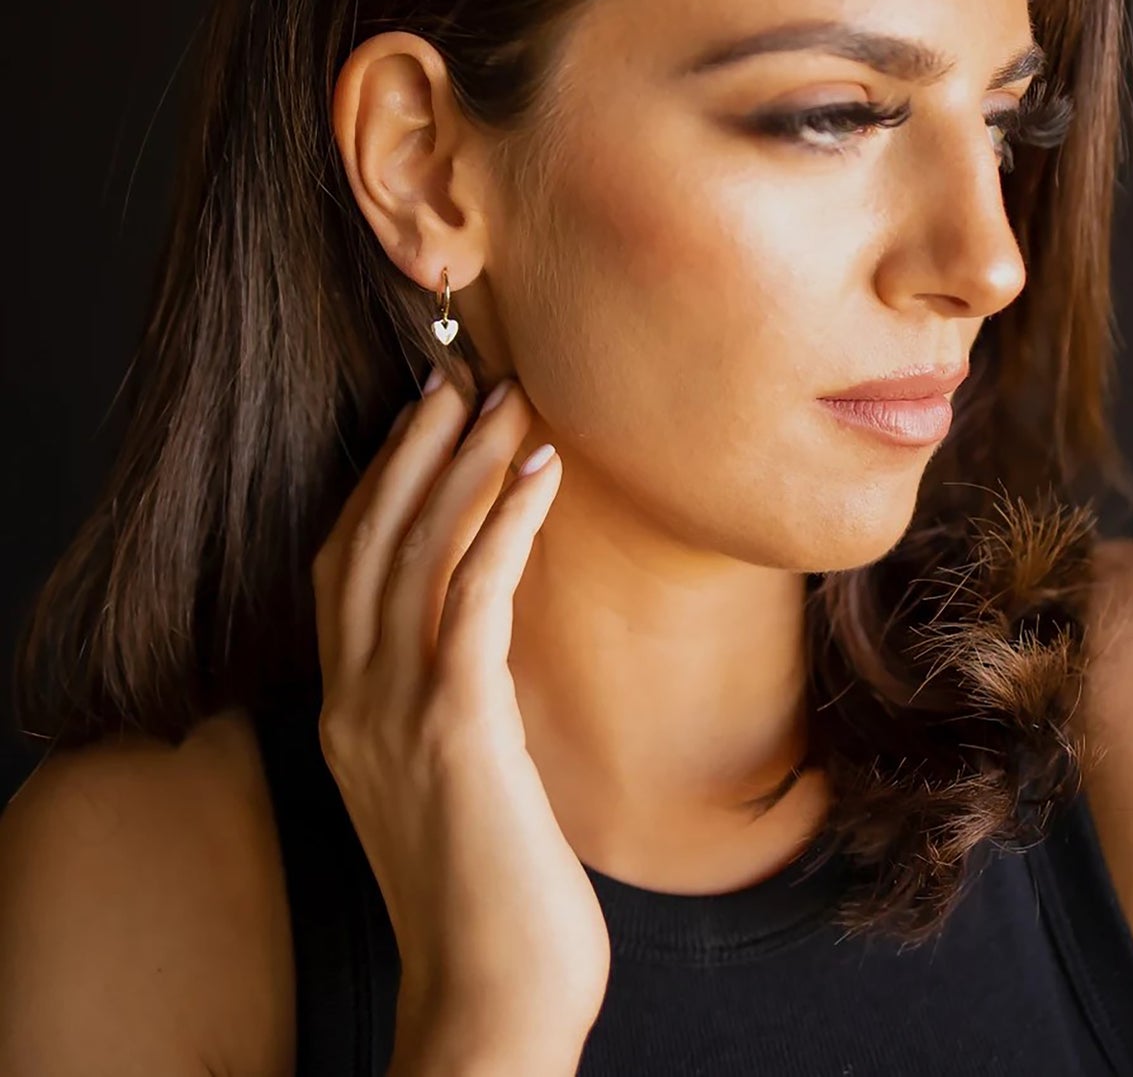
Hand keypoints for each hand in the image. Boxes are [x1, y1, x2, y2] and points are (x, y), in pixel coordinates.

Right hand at [310, 372, 609, 1058]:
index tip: (425, 422)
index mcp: (346, 713)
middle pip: (366, 541)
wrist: (492, 1001)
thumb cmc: (491, 896)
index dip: (381, 486)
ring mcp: (393, 715)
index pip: (344, 569)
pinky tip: (541, 474)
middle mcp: (351, 702)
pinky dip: (504, 523)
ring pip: (411, 553)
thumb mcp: (453, 782)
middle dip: (413, 451)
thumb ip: (450, 707)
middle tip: (459, 378)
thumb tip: (489, 635)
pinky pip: (471, 597)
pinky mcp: (454, 729)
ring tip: (504, 399)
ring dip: (462, 465)